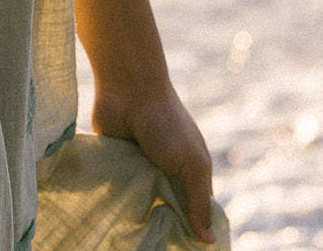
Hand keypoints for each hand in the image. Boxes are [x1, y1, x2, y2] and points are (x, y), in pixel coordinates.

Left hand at [92, 82, 215, 244]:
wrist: (127, 87)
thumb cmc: (165, 123)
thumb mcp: (191, 163)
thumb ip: (199, 202)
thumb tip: (210, 241)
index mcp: (190, 174)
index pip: (194, 215)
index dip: (192, 233)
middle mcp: (166, 174)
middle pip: (166, 214)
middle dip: (161, 229)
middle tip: (152, 248)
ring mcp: (140, 171)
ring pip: (140, 207)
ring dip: (137, 218)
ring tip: (130, 239)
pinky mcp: (116, 166)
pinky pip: (117, 193)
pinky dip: (116, 204)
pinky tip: (112, 221)